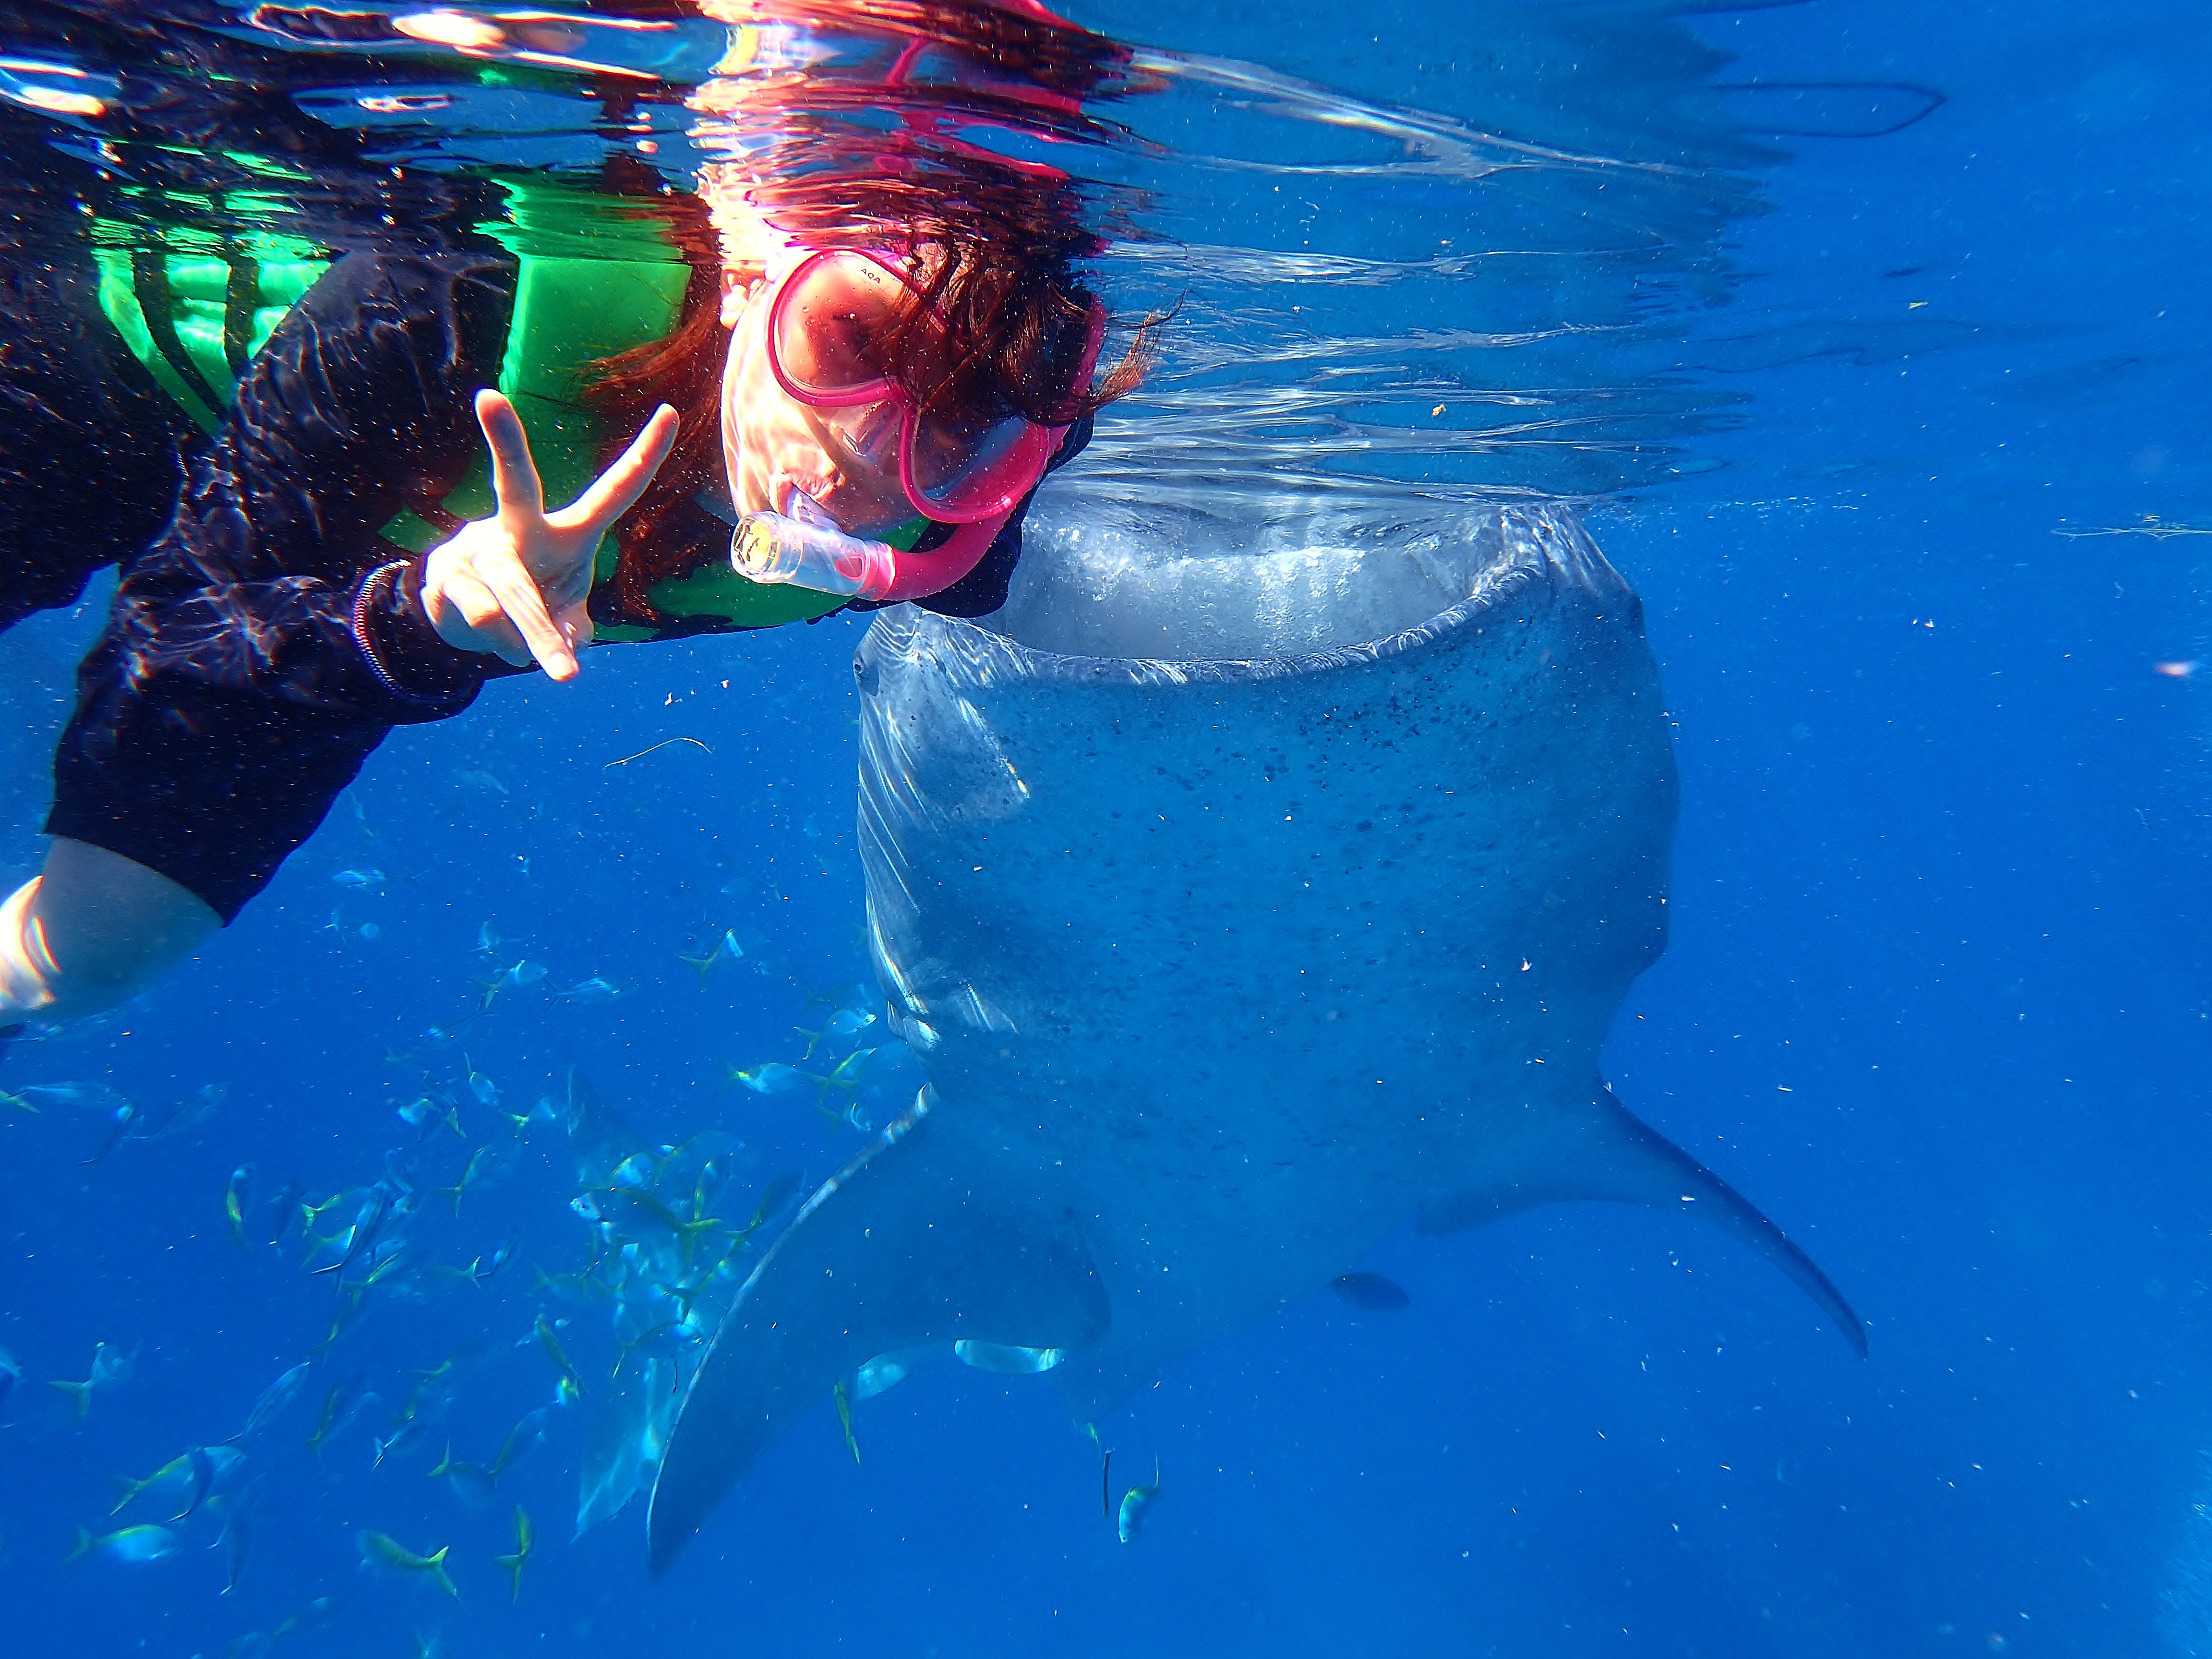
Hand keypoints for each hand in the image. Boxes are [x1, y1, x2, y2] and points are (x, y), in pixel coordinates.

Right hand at [422, 389, 678, 680]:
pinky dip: (509, 647)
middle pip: (514, 484)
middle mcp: (521, 526)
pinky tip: (503, 642)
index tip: (671, 411)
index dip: (645, 456)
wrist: (465, 620)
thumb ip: (576, 625)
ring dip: (539, 643)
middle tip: (488, 397)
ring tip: (557, 670)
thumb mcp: (566, 611)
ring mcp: (481, 546)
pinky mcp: (448, 573)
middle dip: (502, 442)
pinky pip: (487, 619)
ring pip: (513, 592)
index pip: (614, 491)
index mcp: (570, 531)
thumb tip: (572, 643)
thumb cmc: (536, 599)